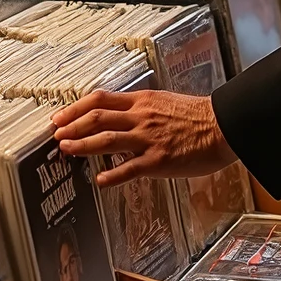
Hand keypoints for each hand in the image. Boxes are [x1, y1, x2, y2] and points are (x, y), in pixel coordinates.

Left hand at [52, 88, 236, 188]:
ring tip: (67, 150)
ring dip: (82, 146)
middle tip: (56, 135)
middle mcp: (141, 117)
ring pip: (106, 140)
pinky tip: (99, 181)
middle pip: (97, 118)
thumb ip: (141, 108)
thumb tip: (119, 114)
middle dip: (71, 127)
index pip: (100, 99)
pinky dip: (111, 175)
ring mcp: (148, 139)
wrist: (224, 126)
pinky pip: (129, 169)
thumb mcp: (164, 101)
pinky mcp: (158, 161)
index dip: (75, 108)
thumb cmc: (198, 116)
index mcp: (142, 101)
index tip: (59, 116)